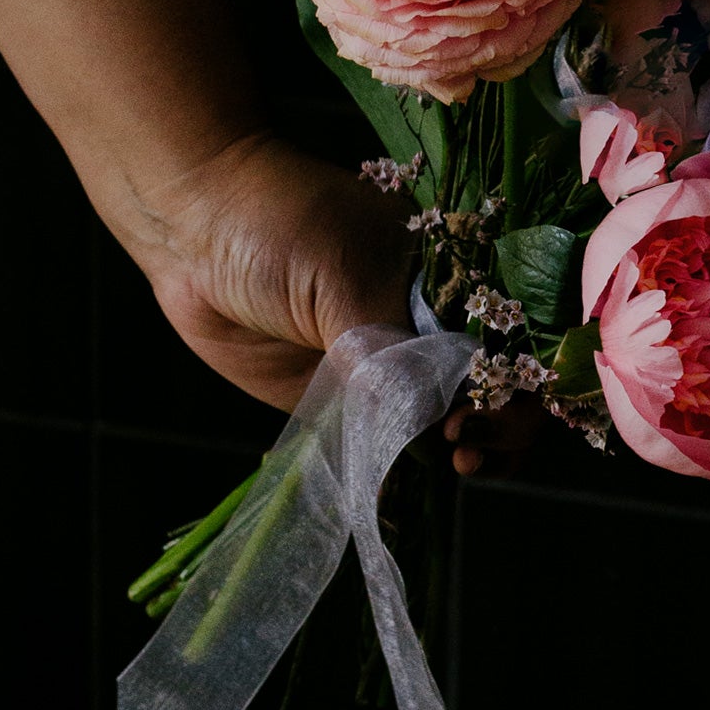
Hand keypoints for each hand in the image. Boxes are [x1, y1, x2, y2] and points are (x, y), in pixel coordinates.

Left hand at [138, 130, 533, 473]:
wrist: (193, 228)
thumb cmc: (281, 225)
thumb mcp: (345, 277)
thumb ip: (386, 353)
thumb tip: (427, 423)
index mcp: (452, 276)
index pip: (514, 335)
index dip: (515, 379)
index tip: (480, 407)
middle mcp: (431, 322)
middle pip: (495, 386)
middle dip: (499, 423)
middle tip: (463, 445)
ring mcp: (389, 364)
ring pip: (447, 423)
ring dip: (461, 451)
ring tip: (454, 462)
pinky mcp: (343, 398)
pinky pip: (384, 443)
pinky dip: (401, 471)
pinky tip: (406, 483)